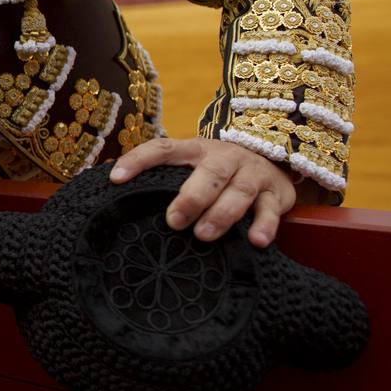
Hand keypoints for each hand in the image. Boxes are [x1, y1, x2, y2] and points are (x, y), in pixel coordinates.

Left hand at [109, 138, 295, 248]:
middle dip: (190, 196)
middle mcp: (224, 158)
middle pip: (208, 173)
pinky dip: (265, 225)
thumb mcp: (189, 167)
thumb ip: (162, 178)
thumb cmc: (215, 172)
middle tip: (173, 221)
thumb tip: (113, 192)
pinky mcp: (277, 194)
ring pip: (238, 191)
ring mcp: (252, 174)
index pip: (162, 149)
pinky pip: (272, 209)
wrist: (272, 160)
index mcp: (195, 150)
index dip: (138, 160)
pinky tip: (255, 241)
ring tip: (203, 236)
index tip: (116, 179)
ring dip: (221, 213)